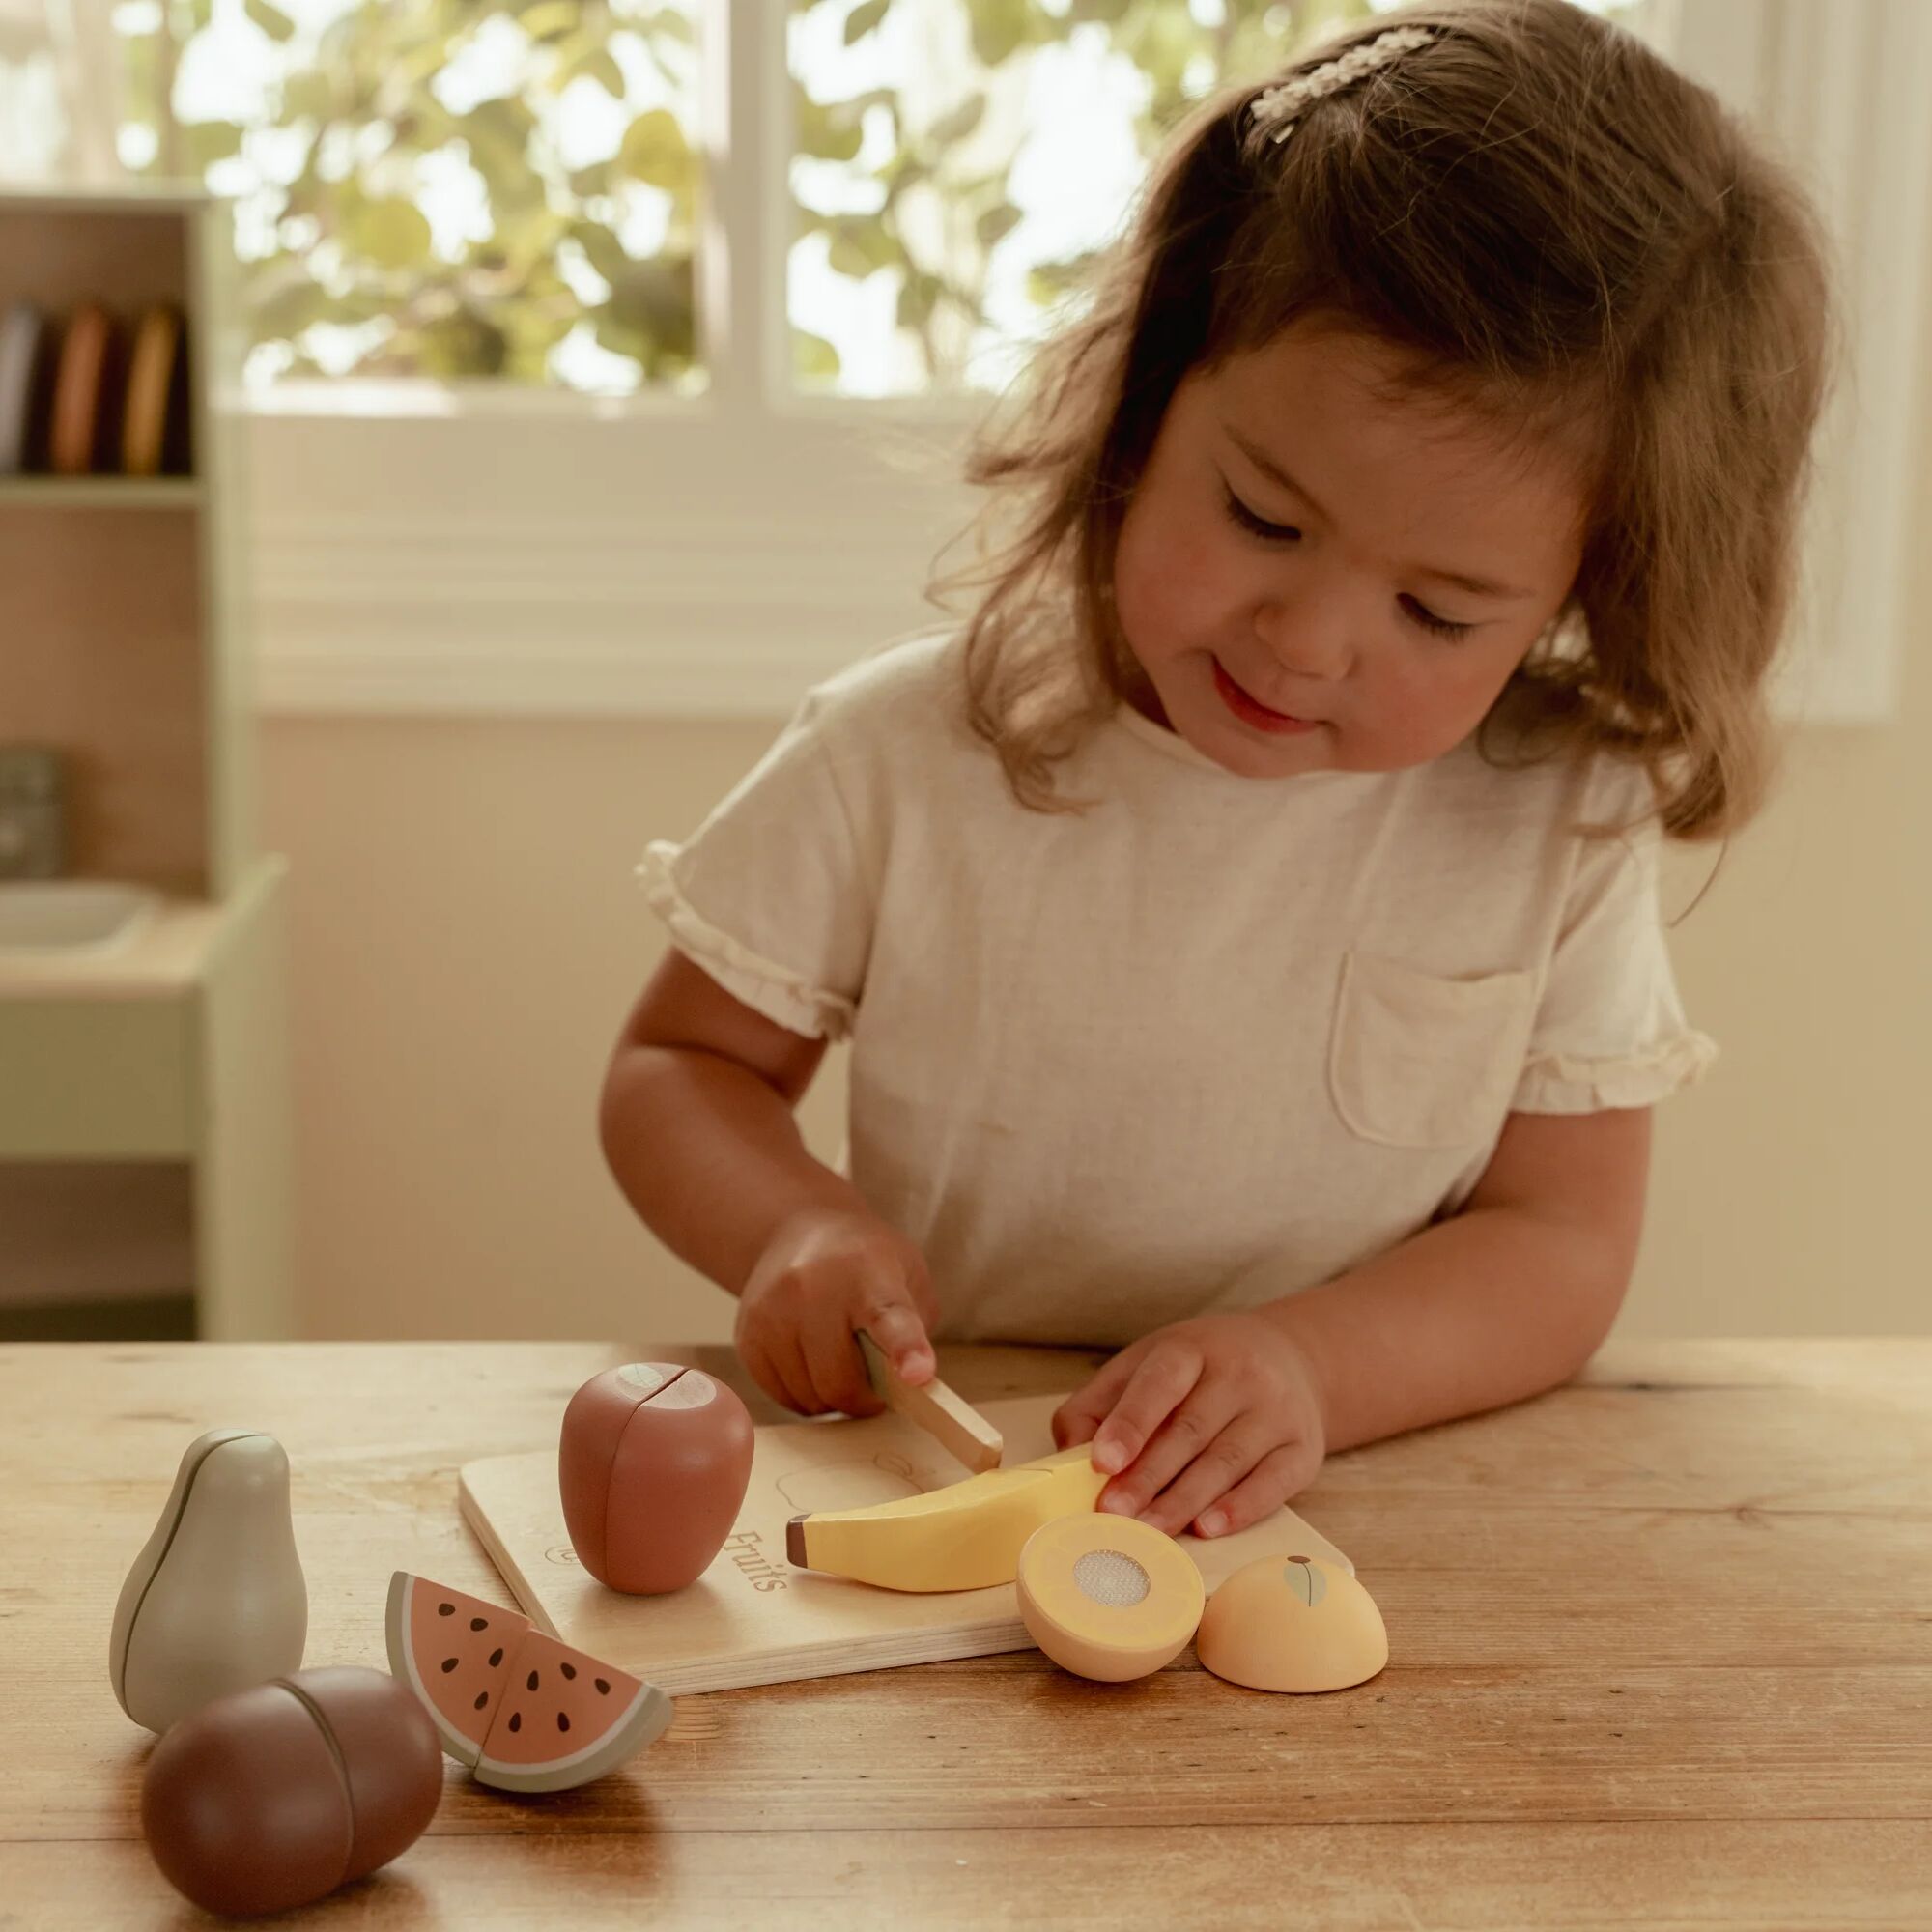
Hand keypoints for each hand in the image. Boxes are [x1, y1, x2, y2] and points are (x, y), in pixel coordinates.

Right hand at [735, 1203, 940, 1417]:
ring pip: (808, 1397)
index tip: (917, 1374)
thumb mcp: (909, 1274)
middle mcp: (814, 1291)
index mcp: (870, 1276)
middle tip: (873, 1385)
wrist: (799, 1229)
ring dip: (831, 1397)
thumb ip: (918, 1328)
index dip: (906, 1350)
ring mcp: (773, 1313)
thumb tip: (910, 1383)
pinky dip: (802, 1394)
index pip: (889, 1319)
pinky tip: (810, 1362)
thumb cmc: (864, 1262)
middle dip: (863, 1399)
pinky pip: (781, 1396)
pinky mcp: (746, 1335)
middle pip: (839, 1381)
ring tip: (839, 1364)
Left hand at [1050, 1312, 1327, 1537]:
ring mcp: (1277, 1410)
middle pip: (1190, 1430)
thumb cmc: (1200, 1372)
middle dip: (1147, 1477)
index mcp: (1192, 1348)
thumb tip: (1069, 1456)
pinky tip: (1207, 1528)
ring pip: (1226, 1461)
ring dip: (1183, 1501)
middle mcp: (1240, 1373)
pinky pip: (1272, 1483)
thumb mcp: (1146, 1367)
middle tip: (1112, 1513)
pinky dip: (1239, 1508)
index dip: (1131, 1422)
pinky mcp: (1303, 1448)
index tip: (1102, 1462)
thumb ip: (1100, 1405)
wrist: (1293, 1361)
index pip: (1161, 1382)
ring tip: (1147, 1531)